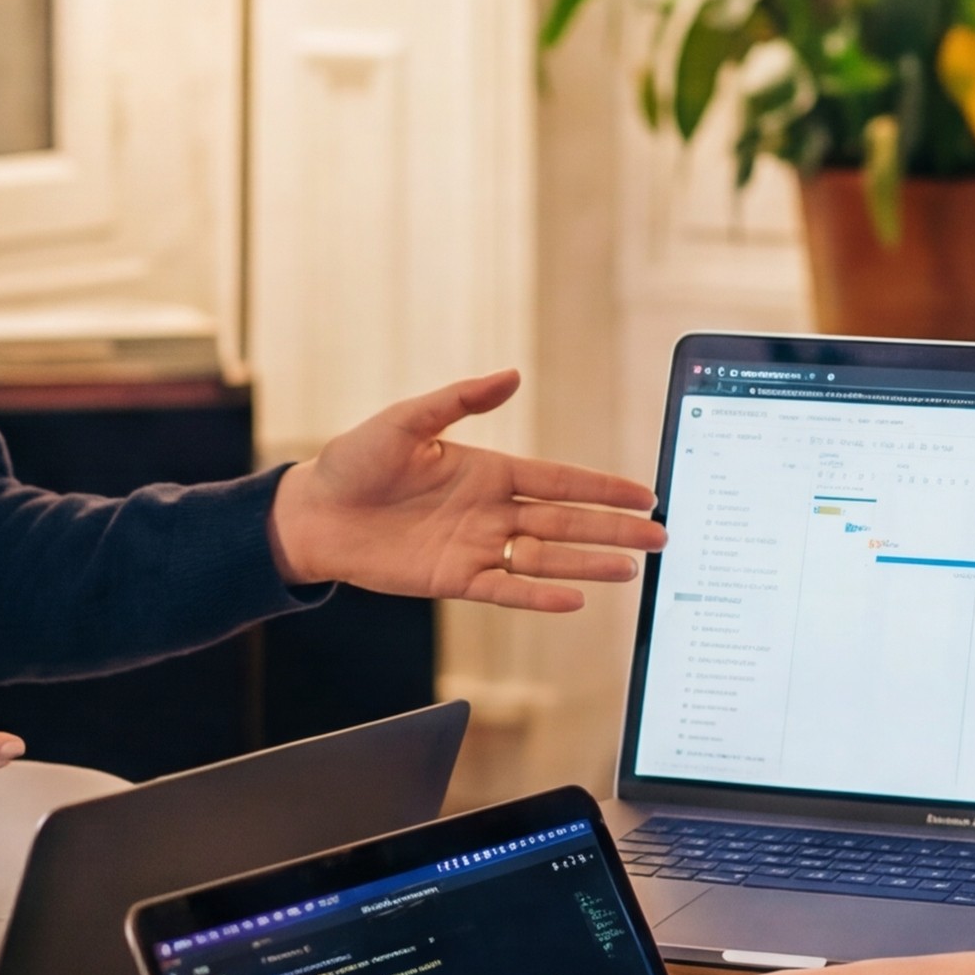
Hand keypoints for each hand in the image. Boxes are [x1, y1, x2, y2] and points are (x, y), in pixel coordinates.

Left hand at [270, 371, 663, 613]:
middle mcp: (490, 509)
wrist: (313, 513)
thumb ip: (460, 400)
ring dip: (589, 563)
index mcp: (487, 469)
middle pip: (566, 520)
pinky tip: (575, 599)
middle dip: (614, 527)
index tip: (645, 492)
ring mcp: (476, 546)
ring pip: (546, 558)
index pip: (560, 479)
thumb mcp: (406, 420)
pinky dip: (539, 598)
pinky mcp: (453, 578)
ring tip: (633, 569)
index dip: (604, 487)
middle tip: (661, 535)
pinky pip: (505, 591)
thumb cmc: (354, 461)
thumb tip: (511, 375)